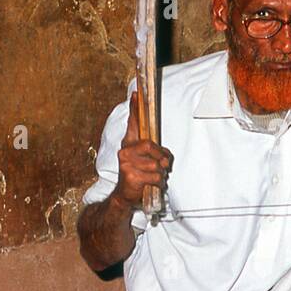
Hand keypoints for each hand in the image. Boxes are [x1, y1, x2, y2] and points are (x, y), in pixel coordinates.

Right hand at [114, 90, 173, 208]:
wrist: (124, 196)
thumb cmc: (138, 175)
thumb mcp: (145, 160)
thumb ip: (155, 152)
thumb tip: (166, 158)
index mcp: (129, 144)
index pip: (132, 123)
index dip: (135, 108)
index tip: (136, 94)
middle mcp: (125, 150)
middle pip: (150, 145)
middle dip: (161, 156)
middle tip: (162, 165)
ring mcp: (126, 162)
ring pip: (156, 164)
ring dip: (160, 173)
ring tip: (153, 177)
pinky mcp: (131, 175)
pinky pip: (155, 176)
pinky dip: (158, 182)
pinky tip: (151, 185)